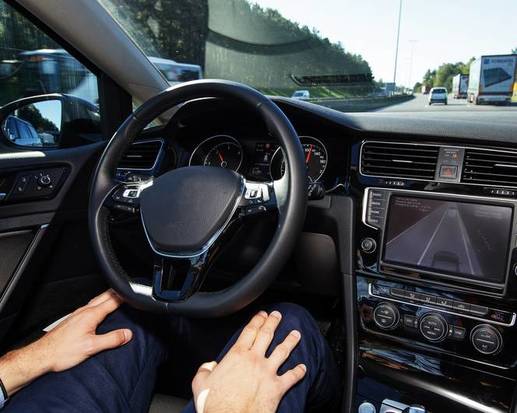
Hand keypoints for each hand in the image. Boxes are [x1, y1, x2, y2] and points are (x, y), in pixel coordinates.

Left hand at [37, 289, 131, 371]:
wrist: (42, 355)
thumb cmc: (62, 351)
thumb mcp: (91, 347)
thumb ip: (111, 340)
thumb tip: (127, 334)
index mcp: (91, 315)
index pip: (112, 301)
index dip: (124, 297)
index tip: (134, 295)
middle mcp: (83, 312)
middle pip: (104, 297)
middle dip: (117, 293)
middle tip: (127, 291)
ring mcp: (77, 314)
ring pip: (96, 301)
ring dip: (107, 297)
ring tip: (116, 297)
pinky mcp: (72, 320)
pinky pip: (89, 307)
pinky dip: (99, 304)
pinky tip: (98, 310)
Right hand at [192, 311, 306, 412]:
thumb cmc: (215, 403)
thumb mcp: (201, 383)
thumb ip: (205, 370)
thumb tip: (208, 365)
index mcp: (237, 355)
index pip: (249, 331)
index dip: (256, 321)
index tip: (261, 314)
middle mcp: (254, 360)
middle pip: (267, 335)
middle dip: (273, 323)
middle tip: (277, 315)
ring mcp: (268, 372)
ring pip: (283, 351)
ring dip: (290, 341)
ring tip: (296, 333)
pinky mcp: (277, 387)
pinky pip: (292, 377)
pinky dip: (299, 372)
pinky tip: (303, 368)